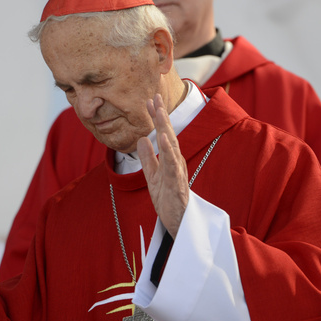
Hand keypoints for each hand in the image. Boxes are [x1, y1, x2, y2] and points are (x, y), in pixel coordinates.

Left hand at [139, 93, 189, 237]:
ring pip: (171, 146)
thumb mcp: (152, 176)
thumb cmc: (168, 200)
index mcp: (170, 159)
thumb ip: (147, 158)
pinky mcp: (177, 184)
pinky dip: (168, 151)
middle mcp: (176, 162)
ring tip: (159, 112)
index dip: (156, 117)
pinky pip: (172, 166)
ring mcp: (177, 172)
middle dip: (161, 116)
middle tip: (155, 96)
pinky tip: (162, 139)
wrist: (179, 223)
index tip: (150, 100)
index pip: (162, 134)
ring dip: (165, 128)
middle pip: (168, 135)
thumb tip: (141, 138)